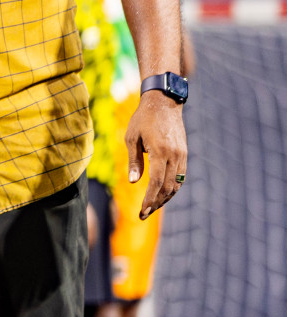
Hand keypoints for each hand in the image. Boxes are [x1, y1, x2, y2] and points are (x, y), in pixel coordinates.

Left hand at [126, 92, 185, 219]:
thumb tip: (133, 182)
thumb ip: (134, 161)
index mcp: (161, 152)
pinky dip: (172, 188)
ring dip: (165, 198)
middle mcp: (175, 156)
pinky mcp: (184, 155)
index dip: (149, 199)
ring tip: (152, 207)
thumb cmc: (143, 119)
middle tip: (144, 214)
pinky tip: (162, 194)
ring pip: (176, 184)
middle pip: (167, 187)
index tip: (142, 211)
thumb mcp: (131, 137)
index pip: (156, 183)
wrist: (164, 102)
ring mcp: (182, 156)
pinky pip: (180, 177)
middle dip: (156, 203)